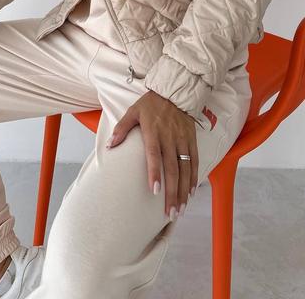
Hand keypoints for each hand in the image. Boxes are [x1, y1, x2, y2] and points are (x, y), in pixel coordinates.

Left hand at [105, 89, 198, 218]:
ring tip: (180, 208)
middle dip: (172, 192)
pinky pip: (194, 161)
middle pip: (172, 168)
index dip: (155, 172)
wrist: (175, 92)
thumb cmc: (151, 103)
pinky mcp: (191, 140)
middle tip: (170, 212)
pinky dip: (194, 178)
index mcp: (153, 131)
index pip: (154, 155)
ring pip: (185, 169)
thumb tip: (110, 145)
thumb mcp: (133, 111)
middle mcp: (170, 138)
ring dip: (183, 190)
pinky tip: (191, 192)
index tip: (155, 190)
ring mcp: (182, 140)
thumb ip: (122, 129)